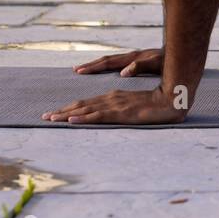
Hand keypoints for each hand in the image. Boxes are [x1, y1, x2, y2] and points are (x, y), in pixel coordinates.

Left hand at [41, 86, 187, 124]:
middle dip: (62, 110)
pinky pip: (99, 116)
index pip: (88, 103)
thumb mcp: (137, 107)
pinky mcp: (122, 113)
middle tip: (44, 116)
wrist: (174, 99)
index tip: (55, 113)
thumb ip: (124, 109)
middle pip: (82, 104)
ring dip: (67, 113)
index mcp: (115, 97)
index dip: (70, 107)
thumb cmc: (159, 103)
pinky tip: (72, 120)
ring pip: (86, 109)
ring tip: (51, 118)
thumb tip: (112, 115)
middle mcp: (112, 99)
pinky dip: (84, 117)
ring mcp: (116, 105)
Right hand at [72, 48, 162, 76]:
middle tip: (76, 70)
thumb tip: (123, 72)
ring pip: (113, 61)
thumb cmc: (171, 60)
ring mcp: (136, 58)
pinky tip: (110, 71)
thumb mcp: (157, 63)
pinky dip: (111, 66)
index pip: (108, 62)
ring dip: (99, 65)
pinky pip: (120, 63)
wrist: (182, 52)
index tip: (79, 70)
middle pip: (107, 60)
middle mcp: (132, 57)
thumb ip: (141, 66)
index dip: (94, 67)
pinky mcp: (141, 61)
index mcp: (133, 58)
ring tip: (86, 69)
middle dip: (92, 65)